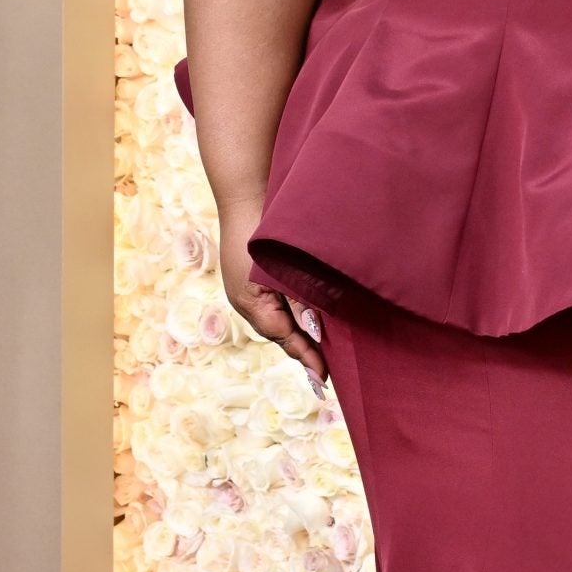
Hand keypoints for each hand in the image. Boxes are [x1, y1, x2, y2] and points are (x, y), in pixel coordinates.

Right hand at [219, 212, 327, 391]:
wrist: (246, 193)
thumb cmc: (260, 231)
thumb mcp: (278, 273)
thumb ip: (298, 301)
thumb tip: (314, 333)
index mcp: (250, 304)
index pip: (285, 339)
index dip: (306, 358)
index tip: (323, 377)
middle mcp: (248, 302)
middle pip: (281, 335)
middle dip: (303, 350)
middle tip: (326, 371)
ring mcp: (249, 290)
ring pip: (279, 321)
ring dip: (299, 333)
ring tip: (322, 349)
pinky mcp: (255, 278)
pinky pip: (276, 305)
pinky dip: (293, 314)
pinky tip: (309, 316)